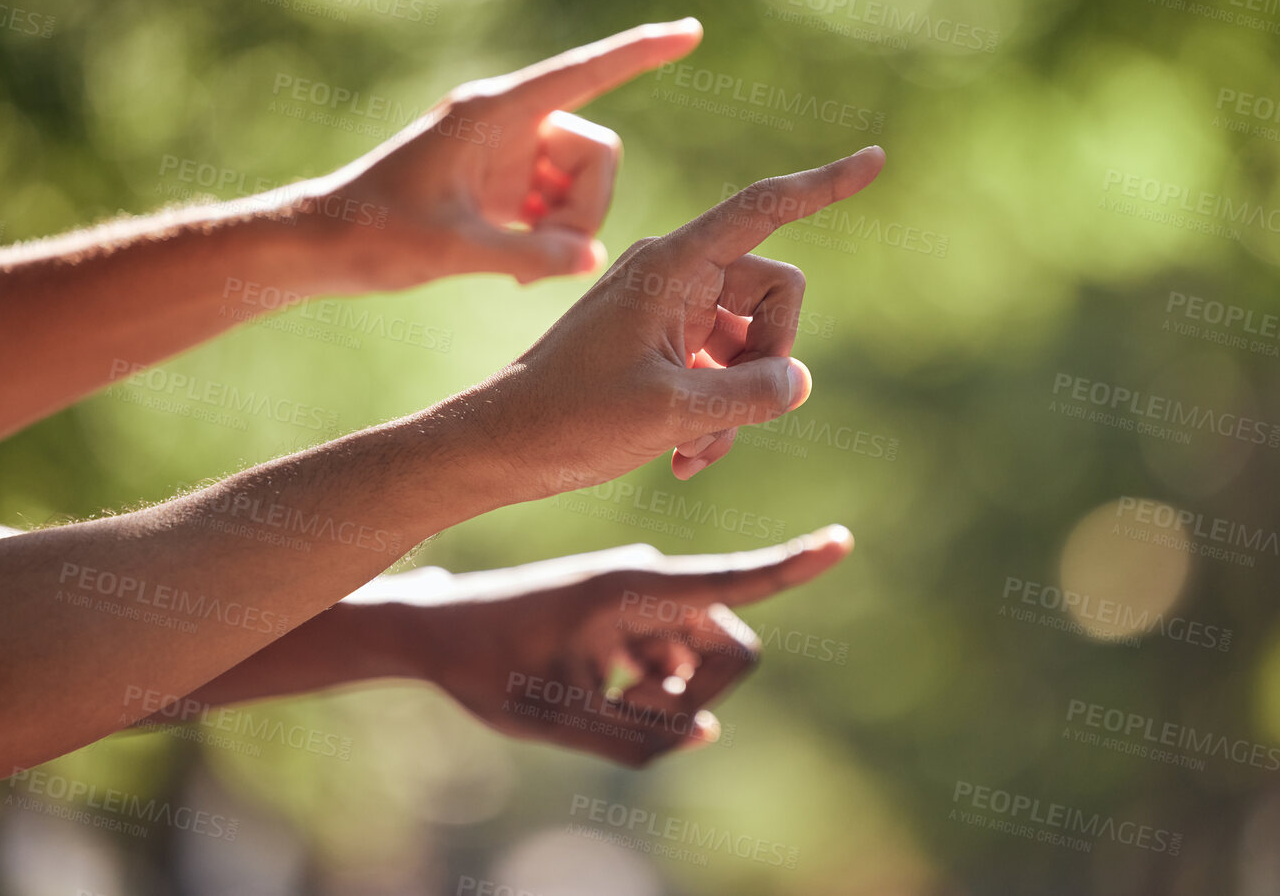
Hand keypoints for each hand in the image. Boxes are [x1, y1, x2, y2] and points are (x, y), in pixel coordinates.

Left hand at [298, 20, 703, 291]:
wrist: (320, 245)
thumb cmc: (372, 235)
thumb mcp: (452, 250)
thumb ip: (530, 253)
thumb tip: (592, 259)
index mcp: (494, 113)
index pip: (586, 73)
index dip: (642, 52)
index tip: (692, 32)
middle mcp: (507, 123)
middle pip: (595, 150)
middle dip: (588, 207)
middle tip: (553, 258)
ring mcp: (507, 154)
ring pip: (581, 181)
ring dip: (569, 229)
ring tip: (522, 272)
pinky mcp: (501, 183)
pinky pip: (558, 203)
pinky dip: (551, 237)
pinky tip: (517, 271)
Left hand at [371, 527, 853, 765]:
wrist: (436, 629)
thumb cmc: (487, 665)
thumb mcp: (555, 717)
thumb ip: (634, 738)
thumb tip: (704, 733)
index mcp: (635, 587)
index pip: (730, 577)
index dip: (790, 566)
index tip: (842, 541)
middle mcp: (651, 586)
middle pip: (732, 648)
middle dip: (700, 697)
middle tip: (630, 714)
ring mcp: (644, 603)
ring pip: (702, 666)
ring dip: (668, 700)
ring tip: (599, 702)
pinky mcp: (634, 620)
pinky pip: (674, 667)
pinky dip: (650, 694)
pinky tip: (594, 692)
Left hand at [456, 145, 885, 503]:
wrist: (498, 447)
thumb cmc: (570, 420)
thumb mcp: (673, 413)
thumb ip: (753, 394)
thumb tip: (797, 380)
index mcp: (672, 265)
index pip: (764, 208)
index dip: (824, 185)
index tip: (878, 159)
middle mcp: (675, 274)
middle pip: (775, 292)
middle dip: (770, 359)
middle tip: (732, 415)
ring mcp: (669, 309)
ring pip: (752, 341)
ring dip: (740, 401)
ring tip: (696, 450)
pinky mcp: (660, 344)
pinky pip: (723, 367)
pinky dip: (717, 412)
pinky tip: (686, 457)